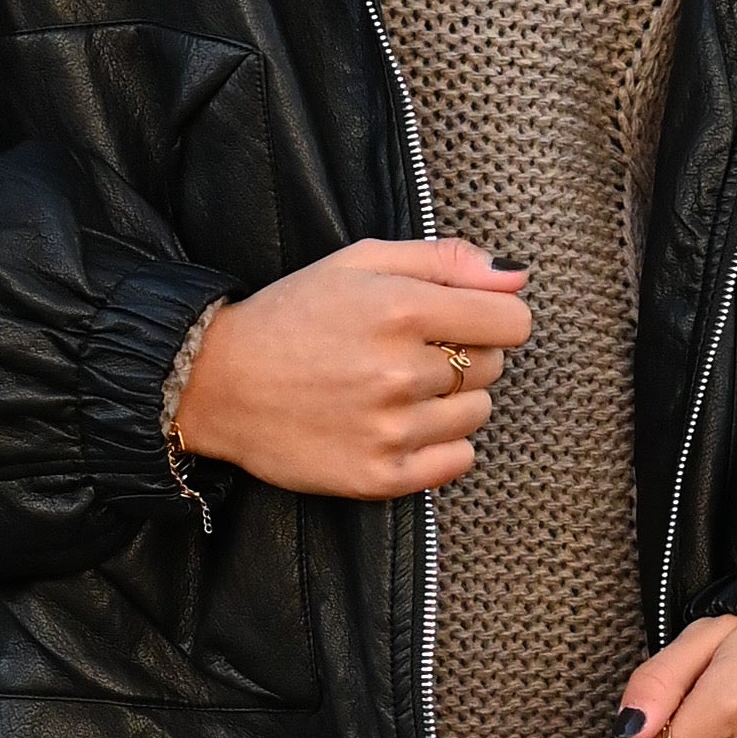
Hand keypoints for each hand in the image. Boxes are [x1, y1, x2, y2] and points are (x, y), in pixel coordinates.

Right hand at [172, 239, 532, 500]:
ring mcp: (391, 430)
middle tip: (407, 353)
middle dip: (464, 355)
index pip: (512, 321)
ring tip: (395, 390)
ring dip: (451, 401)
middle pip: (494, 367)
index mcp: (401, 309)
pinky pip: (459, 461)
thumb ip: (445, 261)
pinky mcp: (380, 476)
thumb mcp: (361, 262)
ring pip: (478, 414)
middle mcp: (401, 372)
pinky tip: (398, 427)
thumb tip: (518, 277)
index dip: (491, 317)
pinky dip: (441, 446)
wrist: (219, 384)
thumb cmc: (293, 316)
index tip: (461, 321)